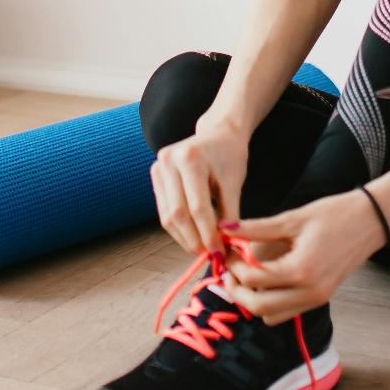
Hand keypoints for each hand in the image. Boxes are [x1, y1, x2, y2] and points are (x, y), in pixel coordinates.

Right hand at [150, 118, 248, 255]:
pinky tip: (193, 237)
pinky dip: (178, 228)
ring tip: (203, 249)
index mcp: (190, 158)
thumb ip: (230, 216)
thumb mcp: (235, 184)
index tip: (220, 252)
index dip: (208, 234)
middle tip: (211, 255)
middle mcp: (169, 161)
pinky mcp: (155, 175)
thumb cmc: (230, 156)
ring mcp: (158, 167)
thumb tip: (225, 249)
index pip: (198, 207)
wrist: (218, 133)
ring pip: (168, 216)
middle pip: (178, 213)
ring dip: (185, 238)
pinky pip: (164, 210)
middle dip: (195, 240)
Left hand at [219, 189, 388, 324]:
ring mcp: (316, 299)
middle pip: (258, 307)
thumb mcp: (292, 218)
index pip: (253, 279)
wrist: (370, 221)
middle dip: (237, 290)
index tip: (227, 250)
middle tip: (229, 269)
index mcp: (301, 270)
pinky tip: (265, 278)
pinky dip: (270, 302)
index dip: (233, 266)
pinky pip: (286, 312)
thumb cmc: (333, 215)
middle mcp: (309, 292)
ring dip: (252, 300)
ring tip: (245, 273)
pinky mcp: (320, 298)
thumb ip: (256, 228)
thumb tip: (225, 228)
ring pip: (271, 316)